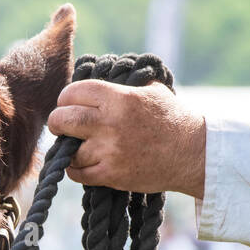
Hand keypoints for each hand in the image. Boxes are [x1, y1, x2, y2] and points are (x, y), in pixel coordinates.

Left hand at [47, 80, 206, 197]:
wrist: (192, 152)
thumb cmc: (170, 118)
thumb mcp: (149, 89)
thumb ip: (121, 84)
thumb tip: (96, 75)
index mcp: (119, 98)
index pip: (73, 93)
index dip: (66, 98)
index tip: (68, 104)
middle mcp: (110, 123)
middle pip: (62, 120)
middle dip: (58, 122)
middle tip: (62, 125)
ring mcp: (110, 150)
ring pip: (69, 151)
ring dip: (69, 150)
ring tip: (78, 146)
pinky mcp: (112, 174)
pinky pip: (78, 173)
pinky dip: (76, 169)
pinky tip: (83, 163)